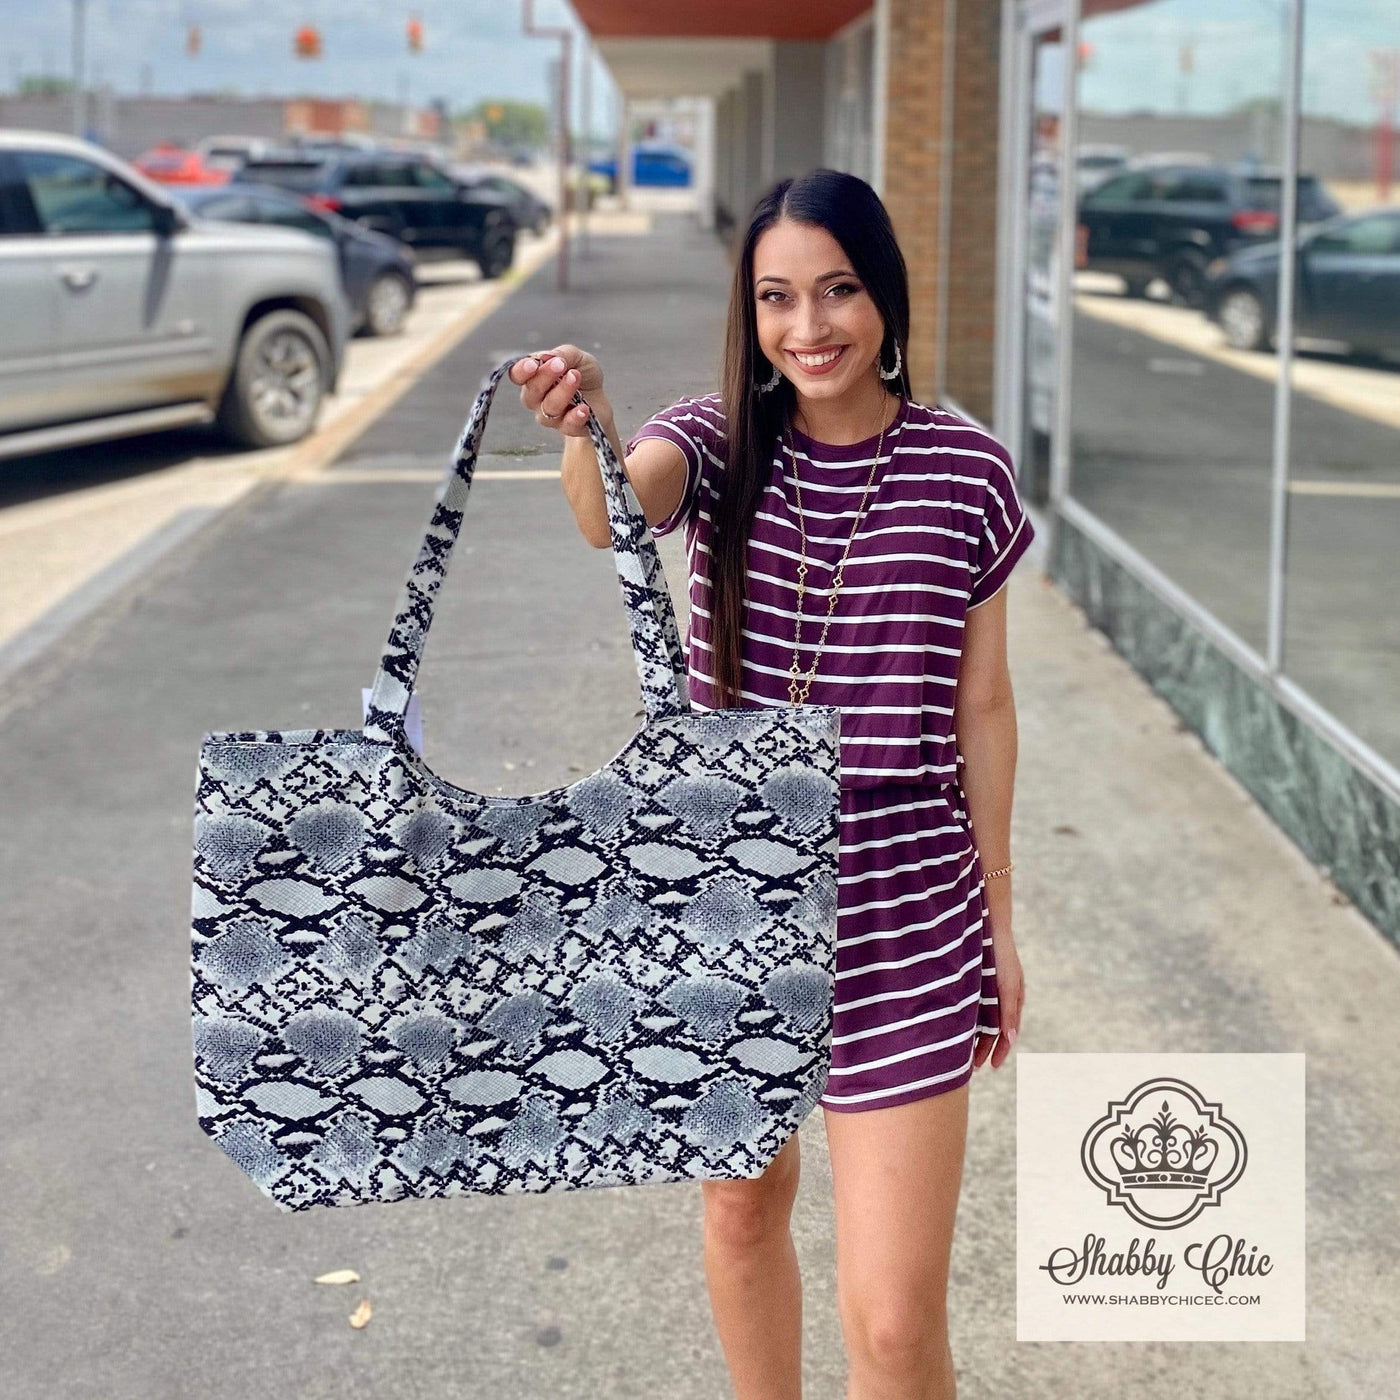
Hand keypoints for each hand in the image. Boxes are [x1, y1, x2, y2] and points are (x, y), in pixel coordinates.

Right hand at [509, 344, 604, 437]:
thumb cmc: (583, 374)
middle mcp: (537, 399)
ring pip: (550, 408)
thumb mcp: (577, 357)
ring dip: (563, 392)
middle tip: (561, 364)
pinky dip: (576, 416)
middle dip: (545, 377)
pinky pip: (568, 425)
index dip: (521, 371)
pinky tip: (584, 408)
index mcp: (533, 377)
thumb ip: (562, 354)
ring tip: (575, 377)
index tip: (533, 364)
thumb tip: (545, 356)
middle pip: (532, 392)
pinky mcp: (568, 428)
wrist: (600, 398)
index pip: (517, 375)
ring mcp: (551, 416)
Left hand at [973, 920, 1022, 1071]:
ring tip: (960, 1055)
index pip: (1006, 1034)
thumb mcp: (1006, 984)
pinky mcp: (974, 983)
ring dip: (973, 1038)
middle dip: (983, 1049)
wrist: (988, 925)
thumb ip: (1009, 1011)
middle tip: (971, 1067)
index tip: (991, 1067)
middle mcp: (999, 997)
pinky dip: (966, 1022)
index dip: (999, 1051)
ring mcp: (987, 990)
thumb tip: (1011, 1039)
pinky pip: (971, 1008)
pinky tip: (954, 1030)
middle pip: (992, 1031)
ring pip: (981, 1022)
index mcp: (1011, 1000)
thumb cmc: (1001, 955)